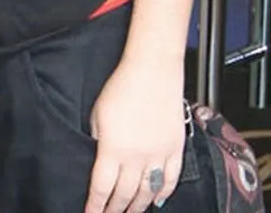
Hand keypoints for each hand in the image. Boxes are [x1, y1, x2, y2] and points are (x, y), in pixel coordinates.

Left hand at [85, 54, 186, 212]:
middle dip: (115, 210)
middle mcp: (136, 157)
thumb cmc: (121, 87)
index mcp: (113, 149)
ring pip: (148, 191)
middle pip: (124, 194)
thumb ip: (98, 140)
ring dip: (138, 206)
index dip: (95, 205)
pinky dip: (164, 193)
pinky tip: (157, 201)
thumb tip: (99, 157)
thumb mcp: (97, 114)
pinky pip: (171, 179)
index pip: (101, 187)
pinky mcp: (175, 148)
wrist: (152, 71)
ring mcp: (159, 155)